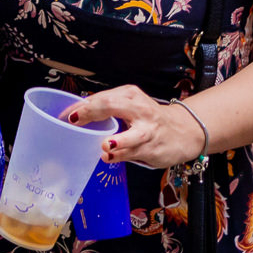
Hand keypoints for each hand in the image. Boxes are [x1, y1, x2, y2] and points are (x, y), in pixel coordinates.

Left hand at [62, 85, 207, 170]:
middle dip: (93, 112)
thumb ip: (107, 107)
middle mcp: (140, 109)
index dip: (82, 106)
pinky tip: (109, 157)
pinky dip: (120, 156)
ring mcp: (148, 131)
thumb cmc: (149, 117)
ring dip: (117, 141)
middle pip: (113, 106)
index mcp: (130, 95)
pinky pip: (133, 153)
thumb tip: (77, 112)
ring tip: (106, 145)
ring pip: (132, 136)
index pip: (103, 97)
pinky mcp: (153, 148)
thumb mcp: (131, 104)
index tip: (67, 115)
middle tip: (76, 120)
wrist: (185, 131)